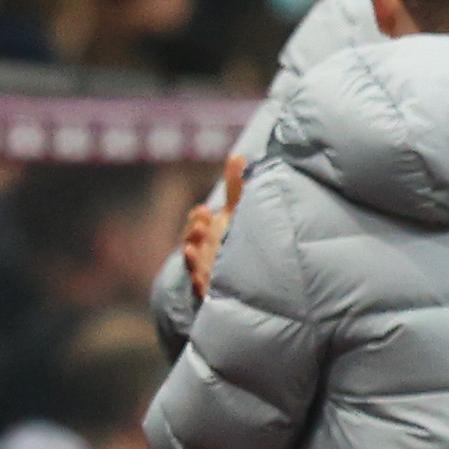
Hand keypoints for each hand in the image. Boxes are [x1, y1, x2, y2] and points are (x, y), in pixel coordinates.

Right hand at [182, 152, 245, 299]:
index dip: (197, 222)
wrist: (255, 279)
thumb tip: (238, 156)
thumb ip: (237, 186)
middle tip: (202, 226)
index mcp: (211, 234)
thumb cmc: (241, 241)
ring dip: (194, 257)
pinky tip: (200, 278)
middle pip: (193, 246)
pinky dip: (201, 283)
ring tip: (195, 248)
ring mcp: (210, 273)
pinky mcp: (216, 292)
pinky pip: (204, 290)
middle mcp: (207, 253)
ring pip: (196, 267)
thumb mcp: (239, 213)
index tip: (204, 214)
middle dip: (194, 236)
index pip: (197, 227)